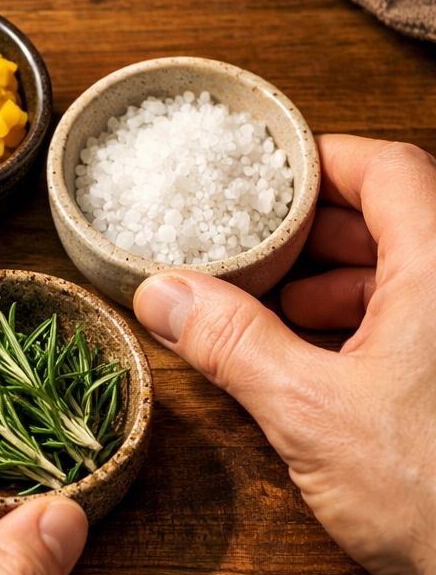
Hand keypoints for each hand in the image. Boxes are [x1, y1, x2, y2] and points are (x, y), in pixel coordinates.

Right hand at [133, 135, 435, 574]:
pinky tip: (320, 356)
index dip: (320, 163)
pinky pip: (420, 319)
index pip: (386, 169)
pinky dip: (365, 323)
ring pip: (408, 272)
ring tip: (277, 308)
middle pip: (395, 217)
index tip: (267, 175)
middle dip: (316, 232)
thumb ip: (232, 343)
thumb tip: (164, 295)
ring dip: (338, 282)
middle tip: (254, 249)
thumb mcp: (311, 411)